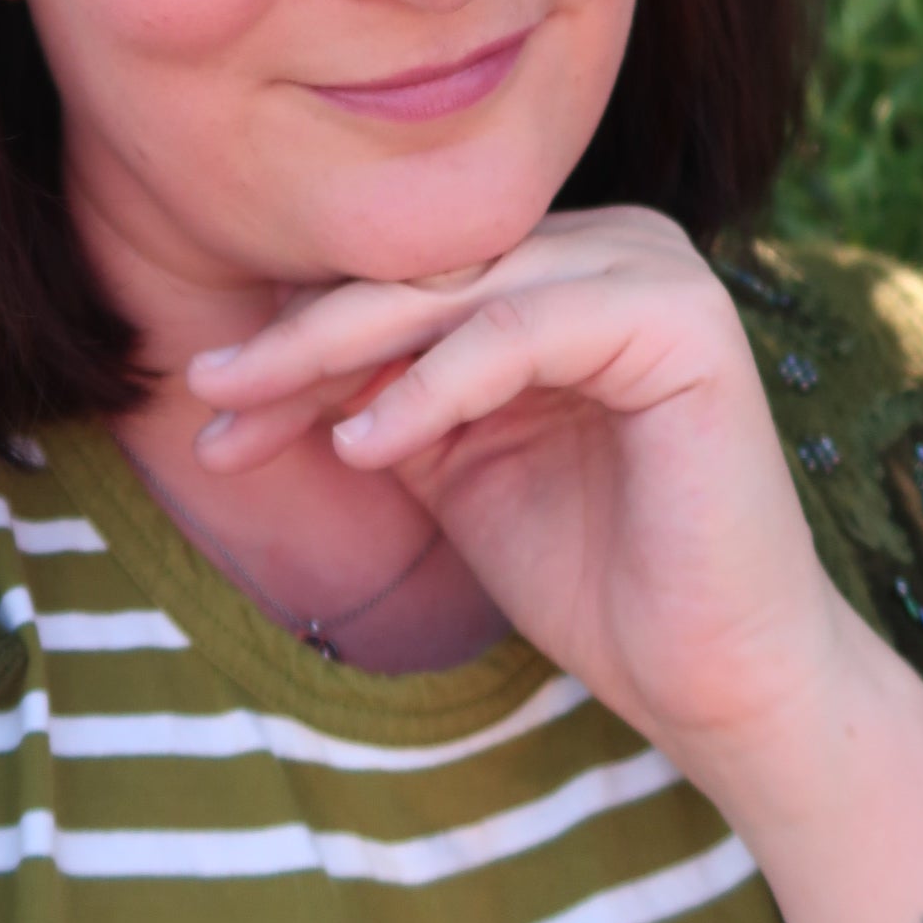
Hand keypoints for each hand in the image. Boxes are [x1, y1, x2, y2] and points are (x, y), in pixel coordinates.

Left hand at [187, 207, 848, 784]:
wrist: (713, 679)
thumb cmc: (589, 572)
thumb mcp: (450, 460)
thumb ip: (379, 387)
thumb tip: (249, 352)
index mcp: (563, 264)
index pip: (408, 276)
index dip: (301, 335)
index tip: (209, 402)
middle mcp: (609, 244)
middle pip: (421, 273)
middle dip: (300, 340)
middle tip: (208, 391)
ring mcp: (651, 267)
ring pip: (456, 290)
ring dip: (335, 353)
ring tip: (246, 413)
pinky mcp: (680, 316)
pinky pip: (518, 331)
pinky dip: (428, 386)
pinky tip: (358, 443)